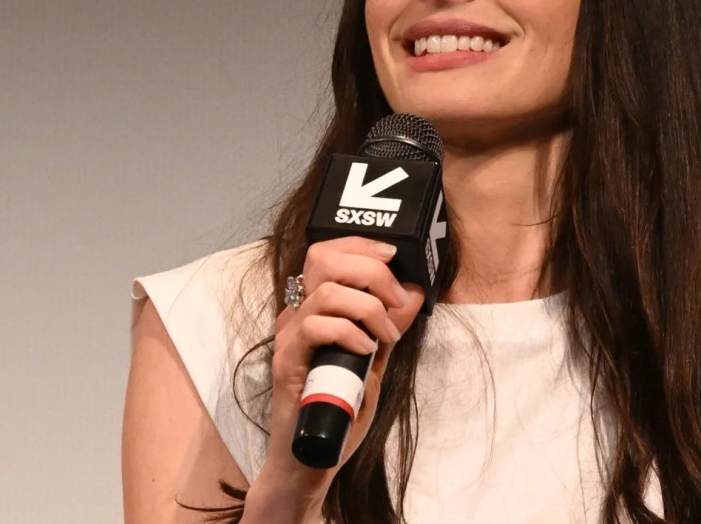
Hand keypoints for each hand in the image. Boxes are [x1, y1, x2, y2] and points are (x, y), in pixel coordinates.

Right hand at [242, 237, 423, 523]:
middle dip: (370, 269)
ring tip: (386, 335)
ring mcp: (290, 337)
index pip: (328, 252)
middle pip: (323, 258)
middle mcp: (298, 315)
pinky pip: (316, 327)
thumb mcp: (375, 360)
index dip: (361, 245)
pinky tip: (366, 351)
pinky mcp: (286, 361)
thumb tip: (414, 291)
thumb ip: (389, 326)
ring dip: (367, 307)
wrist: (312, 456)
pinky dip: (349, 333)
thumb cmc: (338, 408)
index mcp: (316, 308)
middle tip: (396, 299)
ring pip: (325, 292)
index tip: (392, 255)